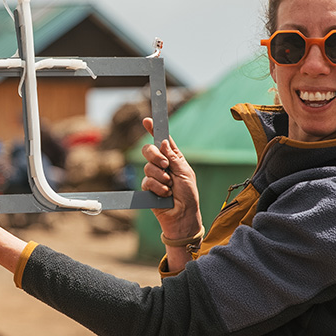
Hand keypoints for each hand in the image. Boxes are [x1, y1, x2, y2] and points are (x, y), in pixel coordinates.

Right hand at [140, 118, 202, 240]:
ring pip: (148, 167)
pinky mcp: (148, 188)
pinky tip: (165, 194)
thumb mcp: (185, 172)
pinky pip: (147, 181)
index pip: (162, 142)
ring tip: (170, 186)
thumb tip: (163, 142)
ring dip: (160, 177)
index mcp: (174, 158)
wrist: (183, 215)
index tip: (147, 120)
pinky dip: (157, 187)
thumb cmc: (188, 195)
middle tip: (164, 165)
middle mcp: (162, 165)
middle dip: (155, 155)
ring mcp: (154, 176)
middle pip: (149, 150)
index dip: (154, 130)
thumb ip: (173, 157)